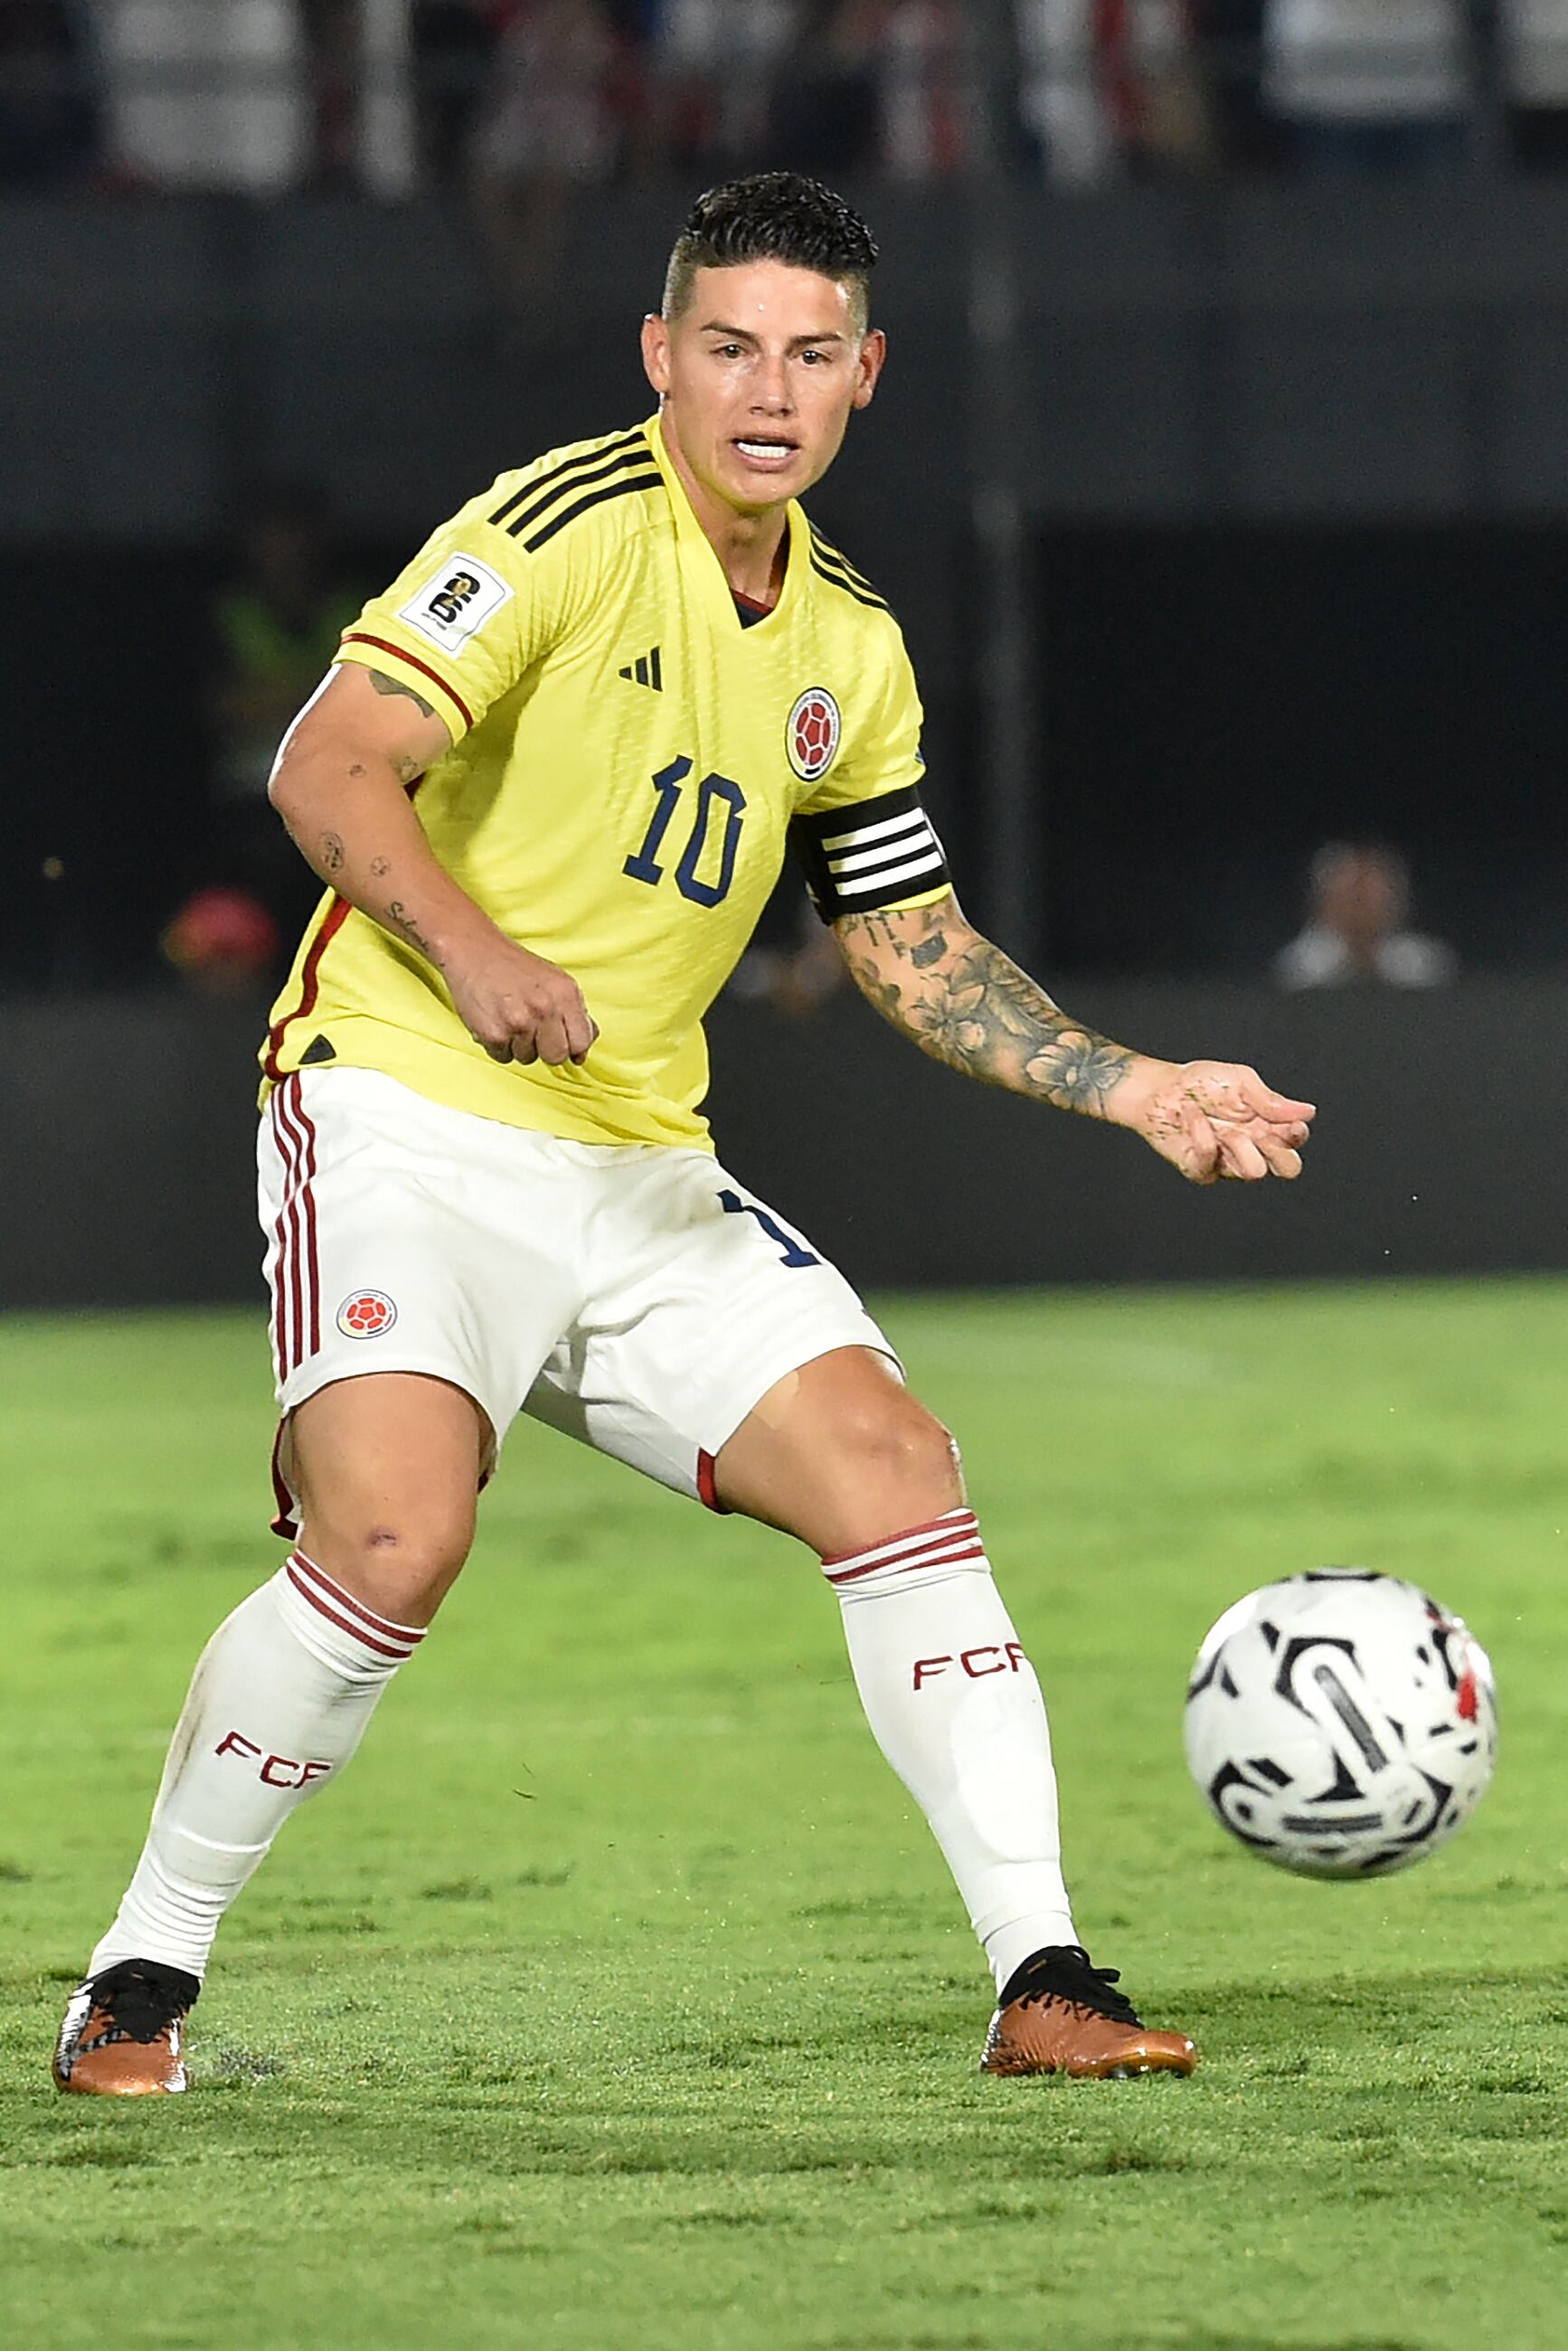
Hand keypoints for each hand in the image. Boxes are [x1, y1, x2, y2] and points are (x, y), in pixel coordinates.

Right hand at [445, 933, 597, 1068]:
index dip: (572, 1047)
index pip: (582, 1042)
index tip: (562, 1043)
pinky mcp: (494, 1034)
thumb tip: (583, 1050)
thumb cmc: (514, 967)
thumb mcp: (555, 981)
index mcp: (565, 994)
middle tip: (532, 1030)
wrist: (473, 951)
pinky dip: (498, 1045)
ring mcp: (519, 1023)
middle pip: (556, 1057)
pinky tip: (495, 1021)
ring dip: (519, 1045)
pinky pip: (503, 1057)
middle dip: (545, 1049)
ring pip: (528, 1058)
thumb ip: (575, 1013)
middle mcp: (545, 1008)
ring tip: (509, 1018)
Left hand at [1112, 1058, 1314, 1185]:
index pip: (1295, 1142)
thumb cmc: (1201, 1083)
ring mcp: (1227, 1163)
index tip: (1289, 1123)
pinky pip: (1211, 1163)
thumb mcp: (1241, 1081)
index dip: (1297, 1136)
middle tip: (1262, 1133)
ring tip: (1224, 1126)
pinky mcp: (1200, 1169)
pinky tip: (1193, 1116)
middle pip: (1288, 1169)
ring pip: (1254, 1172)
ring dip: (1241, 1145)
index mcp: (1267, 1125)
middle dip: (1280, 1152)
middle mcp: (1252, 1148)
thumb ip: (1271, 1100)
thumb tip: (1308, 1112)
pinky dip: (1201, 1135)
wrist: (1160, 1088)